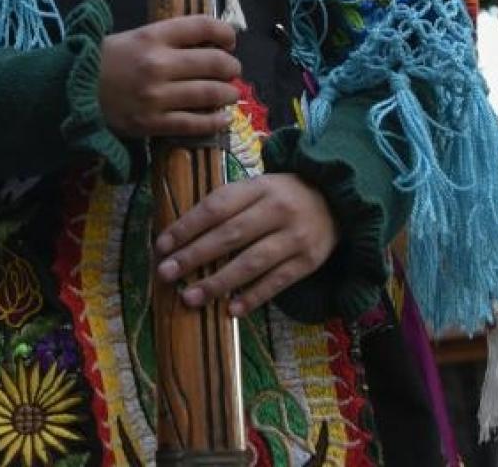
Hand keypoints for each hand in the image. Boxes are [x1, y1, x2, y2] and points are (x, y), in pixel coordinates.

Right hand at [98, 15, 239, 138]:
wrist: (73, 92)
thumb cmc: (106, 60)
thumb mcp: (134, 36)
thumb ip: (168, 38)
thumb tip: (209, 41)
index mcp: (152, 36)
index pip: (202, 26)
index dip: (224, 32)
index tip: (230, 40)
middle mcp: (158, 64)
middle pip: (213, 61)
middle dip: (231, 66)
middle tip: (232, 70)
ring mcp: (156, 96)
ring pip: (209, 93)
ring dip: (228, 93)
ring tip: (230, 93)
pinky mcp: (153, 123)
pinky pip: (194, 123)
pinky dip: (214, 121)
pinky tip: (223, 119)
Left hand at [154, 173, 338, 314]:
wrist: (336, 201)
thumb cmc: (282, 196)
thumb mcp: (257, 187)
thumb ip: (226, 206)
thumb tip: (182, 235)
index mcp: (258, 187)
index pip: (217, 205)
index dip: (187, 226)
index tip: (161, 244)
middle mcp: (277, 210)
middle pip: (230, 234)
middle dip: (195, 255)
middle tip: (166, 273)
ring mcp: (294, 237)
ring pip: (251, 262)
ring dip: (218, 282)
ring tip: (190, 297)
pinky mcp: (307, 262)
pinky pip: (277, 283)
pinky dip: (252, 297)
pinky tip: (230, 310)